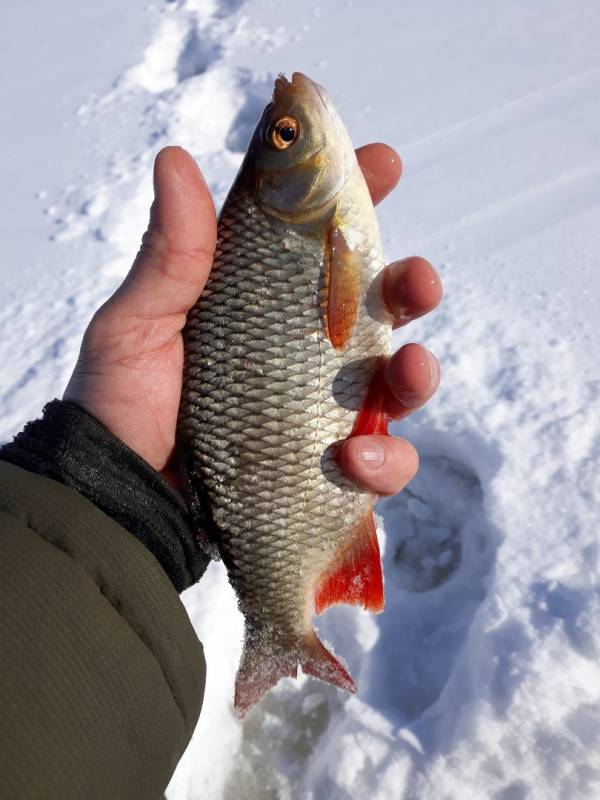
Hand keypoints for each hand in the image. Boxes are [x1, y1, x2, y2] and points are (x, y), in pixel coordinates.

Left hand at [64, 145, 440, 494]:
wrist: (119, 504)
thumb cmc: (120, 409)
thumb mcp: (137, 327)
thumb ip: (172, 256)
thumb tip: (175, 156)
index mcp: (261, 308)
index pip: (318, 245)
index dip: (357, 200)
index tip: (386, 164)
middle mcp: (301, 354)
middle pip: (379, 309)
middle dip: (412, 286)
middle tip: (417, 280)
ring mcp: (323, 412)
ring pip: (399, 383)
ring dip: (417, 373)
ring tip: (405, 371)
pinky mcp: (334, 471)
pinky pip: (385, 462)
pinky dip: (384, 460)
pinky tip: (350, 460)